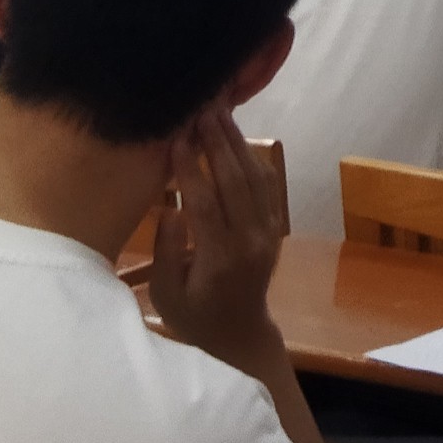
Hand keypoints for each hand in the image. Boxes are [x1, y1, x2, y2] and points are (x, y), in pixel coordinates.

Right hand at [152, 119, 293, 370]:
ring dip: (238, 142)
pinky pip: (268, 185)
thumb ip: (167, 252)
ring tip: (219, 112)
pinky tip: (237, 137)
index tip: (178, 136)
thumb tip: (170, 207)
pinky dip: (253, 157)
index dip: (191, 167)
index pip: (205, 202)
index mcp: (220, 258)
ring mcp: (268, 232)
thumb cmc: (194, 316)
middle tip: (202, 108)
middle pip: (235, 180)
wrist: (240, 334)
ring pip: (256, 177)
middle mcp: (250, 240)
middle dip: (218, 141)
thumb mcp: (167, 294)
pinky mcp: (275, 227)